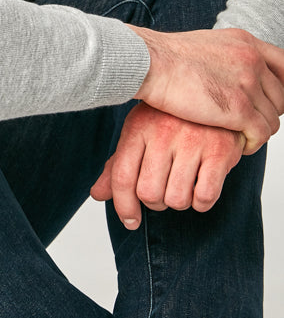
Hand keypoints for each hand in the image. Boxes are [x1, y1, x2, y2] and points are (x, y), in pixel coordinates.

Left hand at [91, 103, 247, 228]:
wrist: (216, 96)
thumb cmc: (172, 119)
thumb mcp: (140, 133)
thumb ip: (119, 165)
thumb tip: (97, 194)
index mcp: (139, 127)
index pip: (122, 176)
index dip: (123, 206)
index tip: (131, 221)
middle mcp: (163, 132)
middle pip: (149, 193)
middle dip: (156, 202)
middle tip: (164, 189)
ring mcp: (192, 141)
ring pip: (177, 199)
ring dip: (180, 201)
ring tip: (184, 184)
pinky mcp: (220, 151)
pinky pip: (205, 196)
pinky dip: (202, 202)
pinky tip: (201, 186)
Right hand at [131, 26, 283, 154]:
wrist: (149, 63)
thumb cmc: (164, 58)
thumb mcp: (206, 45)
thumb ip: (226, 57)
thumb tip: (229, 73)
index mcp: (245, 42)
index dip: (281, 86)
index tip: (269, 100)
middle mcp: (252, 60)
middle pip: (280, 96)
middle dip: (267, 112)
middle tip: (250, 123)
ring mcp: (247, 83)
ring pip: (272, 118)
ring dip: (259, 131)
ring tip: (241, 136)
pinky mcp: (239, 109)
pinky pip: (261, 133)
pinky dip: (252, 143)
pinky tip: (239, 145)